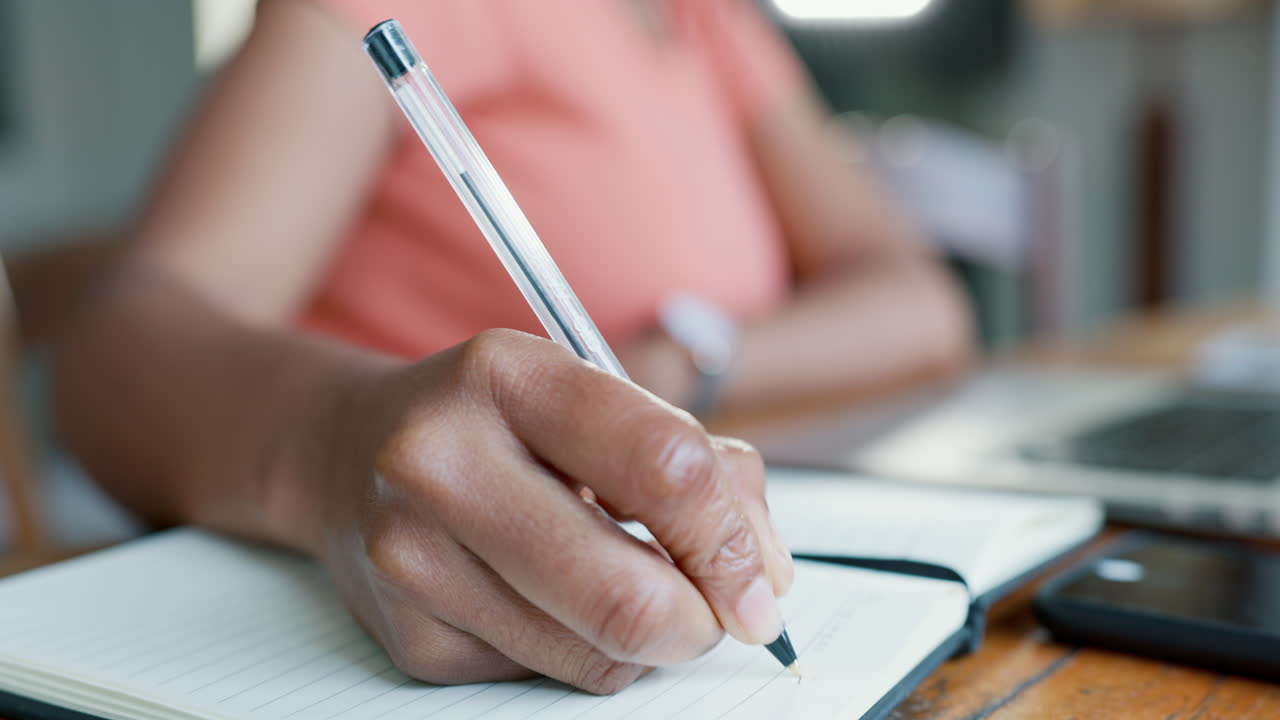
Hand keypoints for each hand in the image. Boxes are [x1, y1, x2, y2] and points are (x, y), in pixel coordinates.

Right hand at [300, 329, 793, 693]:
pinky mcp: (407, 636)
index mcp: (505, 375)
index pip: (664, 467)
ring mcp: (412, 557)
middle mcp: (439, 461)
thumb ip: (699, 467)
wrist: (347, 451)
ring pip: (595, 655)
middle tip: (718, 614)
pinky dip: (581, 650)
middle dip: (701, 623)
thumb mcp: (593, 397)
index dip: (734, 541)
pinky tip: (552, 598)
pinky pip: (546, 675)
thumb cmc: (497, 422)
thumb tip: (764, 578)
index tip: (761, 582)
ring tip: (621, 581)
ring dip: (644, 639)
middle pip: (626, 595)